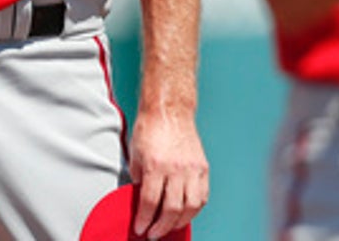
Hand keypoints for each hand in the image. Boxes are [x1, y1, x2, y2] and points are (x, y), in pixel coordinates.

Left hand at [128, 109, 208, 237]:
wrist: (169, 110)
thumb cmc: (149, 129)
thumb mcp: (135, 153)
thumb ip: (139, 176)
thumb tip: (141, 198)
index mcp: (155, 165)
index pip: (151, 201)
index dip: (145, 219)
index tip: (140, 228)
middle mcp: (176, 169)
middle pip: (172, 208)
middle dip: (161, 226)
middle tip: (153, 234)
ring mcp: (192, 169)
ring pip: (191, 206)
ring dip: (179, 222)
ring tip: (169, 227)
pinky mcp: (203, 168)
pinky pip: (202, 196)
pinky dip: (194, 209)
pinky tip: (185, 214)